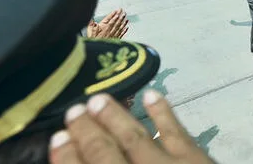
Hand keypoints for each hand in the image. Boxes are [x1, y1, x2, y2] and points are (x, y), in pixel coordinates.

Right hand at [49, 91, 214, 163]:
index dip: (68, 157)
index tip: (56, 139)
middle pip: (106, 153)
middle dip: (87, 132)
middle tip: (73, 110)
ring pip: (137, 137)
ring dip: (117, 118)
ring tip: (99, 99)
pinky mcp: (196, 160)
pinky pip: (177, 132)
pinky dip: (164, 113)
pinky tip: (152, 95)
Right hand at [88, 9, 128, 38]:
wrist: (98, 51)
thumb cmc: (94, 42)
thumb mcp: (90, 34)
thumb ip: (91, 27)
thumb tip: (92, 21)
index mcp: (104, 30)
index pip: (110, 22)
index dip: (114, 17)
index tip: (117, 12)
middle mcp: (110, 33)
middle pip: (116, 24)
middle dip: (120, 17)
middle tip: (124, 13)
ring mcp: (113, 36)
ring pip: (119, 28)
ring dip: (123, 23)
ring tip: (126, 18)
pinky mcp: (115, 40)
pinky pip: (121, 34)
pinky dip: (124, 31)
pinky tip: (127, 27)